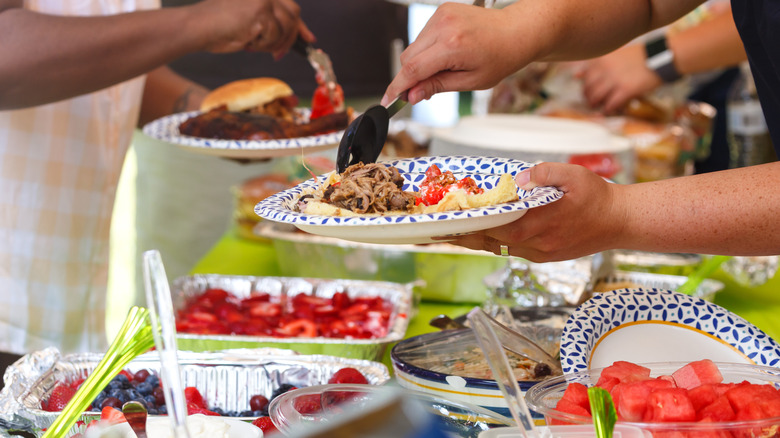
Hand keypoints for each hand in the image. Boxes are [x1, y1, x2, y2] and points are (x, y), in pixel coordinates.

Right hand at [193, 0, 313, 57]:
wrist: (198, 27)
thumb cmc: (219, 26)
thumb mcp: (251, 20)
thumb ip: (272, 21)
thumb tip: (300, 34)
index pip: (290, 6)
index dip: (301, 25)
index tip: (309, 39)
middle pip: (293, 15)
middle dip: (290, 38)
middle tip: (278, 54)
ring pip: (285, 28)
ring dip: (272, 43)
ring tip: (252, 44)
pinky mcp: (261, 11)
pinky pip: (274, 36)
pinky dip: (262, 45)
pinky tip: (247, 41)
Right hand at [382, 3, 528, 105]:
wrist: (515, 32)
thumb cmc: (500, 57)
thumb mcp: (470, 81)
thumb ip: (437, 87)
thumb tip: (412, 95)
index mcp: (453, 45)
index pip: (413, 69)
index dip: (397, 87)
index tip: (388, 100)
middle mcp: (444, 26)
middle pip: (408, 58)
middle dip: (409, 78)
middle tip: (421, 92)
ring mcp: (441, 15)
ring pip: (413, 47)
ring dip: (419, 63)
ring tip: (443, 70)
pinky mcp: (441, 11)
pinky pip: (423, 36)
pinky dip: (427, 50)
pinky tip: (444, 55)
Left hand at [449, 162, 625, 261]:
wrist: (621, 221)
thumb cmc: (598, 197)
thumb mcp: (573, 175)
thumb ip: (543, 173)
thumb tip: (518, 177)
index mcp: (538, 225)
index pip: (495, 229)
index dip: (469, 227)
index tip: (446, 226)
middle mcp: (536, 244)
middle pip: (490, 242)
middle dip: (463, 237)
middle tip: (438, 232)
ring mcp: (540, 253)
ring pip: (499, 248)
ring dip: (477, 240)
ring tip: (452, 233)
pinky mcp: (545, 256)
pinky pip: (513, 250)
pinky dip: (496, 242)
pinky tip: (483, 234)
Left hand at [578, 43, 661, 113]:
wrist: (660, 57)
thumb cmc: (639, 57)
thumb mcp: (615, 55)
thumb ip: (596, 65)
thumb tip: (575, 76)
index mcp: (601, 59)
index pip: (584, 77)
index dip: (586, 87)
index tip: (589, 91)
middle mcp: (605, 68)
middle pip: (587, 89)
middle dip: (588, 98)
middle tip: (593, 101)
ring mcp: (614, 79)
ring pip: (595, 98)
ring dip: (596, 105)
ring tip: (600, 106)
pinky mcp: (625, 90)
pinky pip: (610, 104)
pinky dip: (608, 110)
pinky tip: (610, 110)